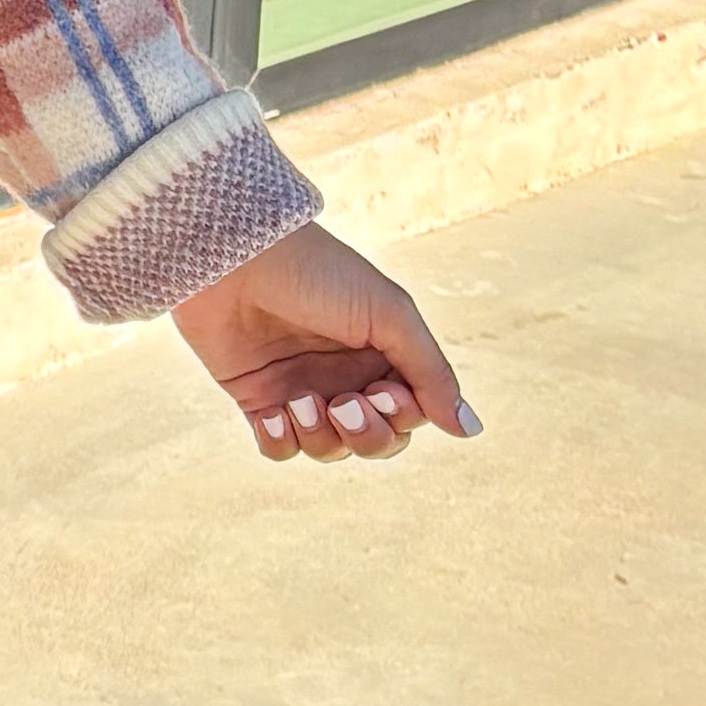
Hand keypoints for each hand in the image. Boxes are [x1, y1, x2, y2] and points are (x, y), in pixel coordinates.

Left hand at [170, 222, 476, 465]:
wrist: (235, 256)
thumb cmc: (318, 274)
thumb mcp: (389, 315)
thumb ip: (431, 373)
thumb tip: (470, 430)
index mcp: (383, 353)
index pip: (411, 414)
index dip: (402, 416)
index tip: (383, 390)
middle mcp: (345, 376)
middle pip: (376, 441)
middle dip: (367, 436)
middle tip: (344, 406)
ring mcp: (302, 389)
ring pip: (329, 450)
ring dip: (321, 438)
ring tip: (300, 403)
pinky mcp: (257, 400)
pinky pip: (280, 448)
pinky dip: (280, 442)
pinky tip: (272, 415)